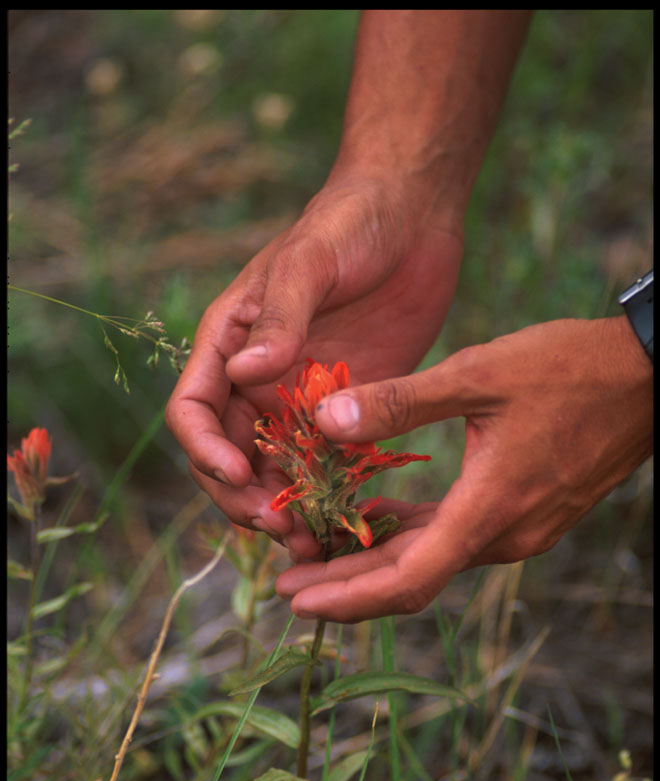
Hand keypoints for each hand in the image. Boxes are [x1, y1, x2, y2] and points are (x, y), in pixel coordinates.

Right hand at [165, 173, 462, 554]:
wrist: (411, 214)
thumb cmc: (348, 222)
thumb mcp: (309, 261)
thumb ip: (278, 317)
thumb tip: (244, 375)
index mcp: (230, 345)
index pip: (193, 412)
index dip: (206, 451)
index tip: (239, 477)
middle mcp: (257, 381)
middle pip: (231, 458)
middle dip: (246, 498)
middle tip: (281, 526)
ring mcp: (303, 400)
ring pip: (278, 474)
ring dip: (287, 511)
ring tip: (312, 543)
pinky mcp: (349, 410)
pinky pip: (330, 466)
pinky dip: (331, 498)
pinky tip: (348, 524)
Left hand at [276, 315, 652, 621]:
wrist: (648, 376)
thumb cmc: (570, 369)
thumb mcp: (478, 374)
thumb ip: (399, 402)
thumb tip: (325, 419)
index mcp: (490, 510)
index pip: (407, 579)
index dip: (347, 596)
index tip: (296, 599)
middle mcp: (504, 535)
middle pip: (412, 578)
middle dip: (347, 587)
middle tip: (288, 585)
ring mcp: (518, 528)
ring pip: (432, 558)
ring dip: (374, 561)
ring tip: (316, 554)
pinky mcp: (524, 511)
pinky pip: (454, 535)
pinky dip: (411, 533)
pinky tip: (376, 515)